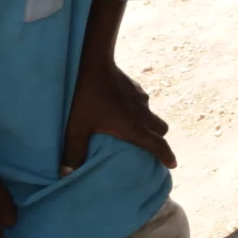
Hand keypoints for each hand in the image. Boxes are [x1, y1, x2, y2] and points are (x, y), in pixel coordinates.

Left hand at [61, 54, 176, 175]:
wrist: (93, 63)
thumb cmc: (85, 97)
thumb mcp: (76, 127)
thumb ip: (73, 151)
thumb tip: (66, 174)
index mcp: (133, 128)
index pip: (158, 145)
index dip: (166, 156)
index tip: (172, 164)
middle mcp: (142, 114)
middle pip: (161, 130)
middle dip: (159, 139)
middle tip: (149, 146)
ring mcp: (141, 99)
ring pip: (152, 115)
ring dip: (148, 123)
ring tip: (132, 126)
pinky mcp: (136, 87)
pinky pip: (142, 102)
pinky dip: (138, 109)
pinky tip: (121, 107)